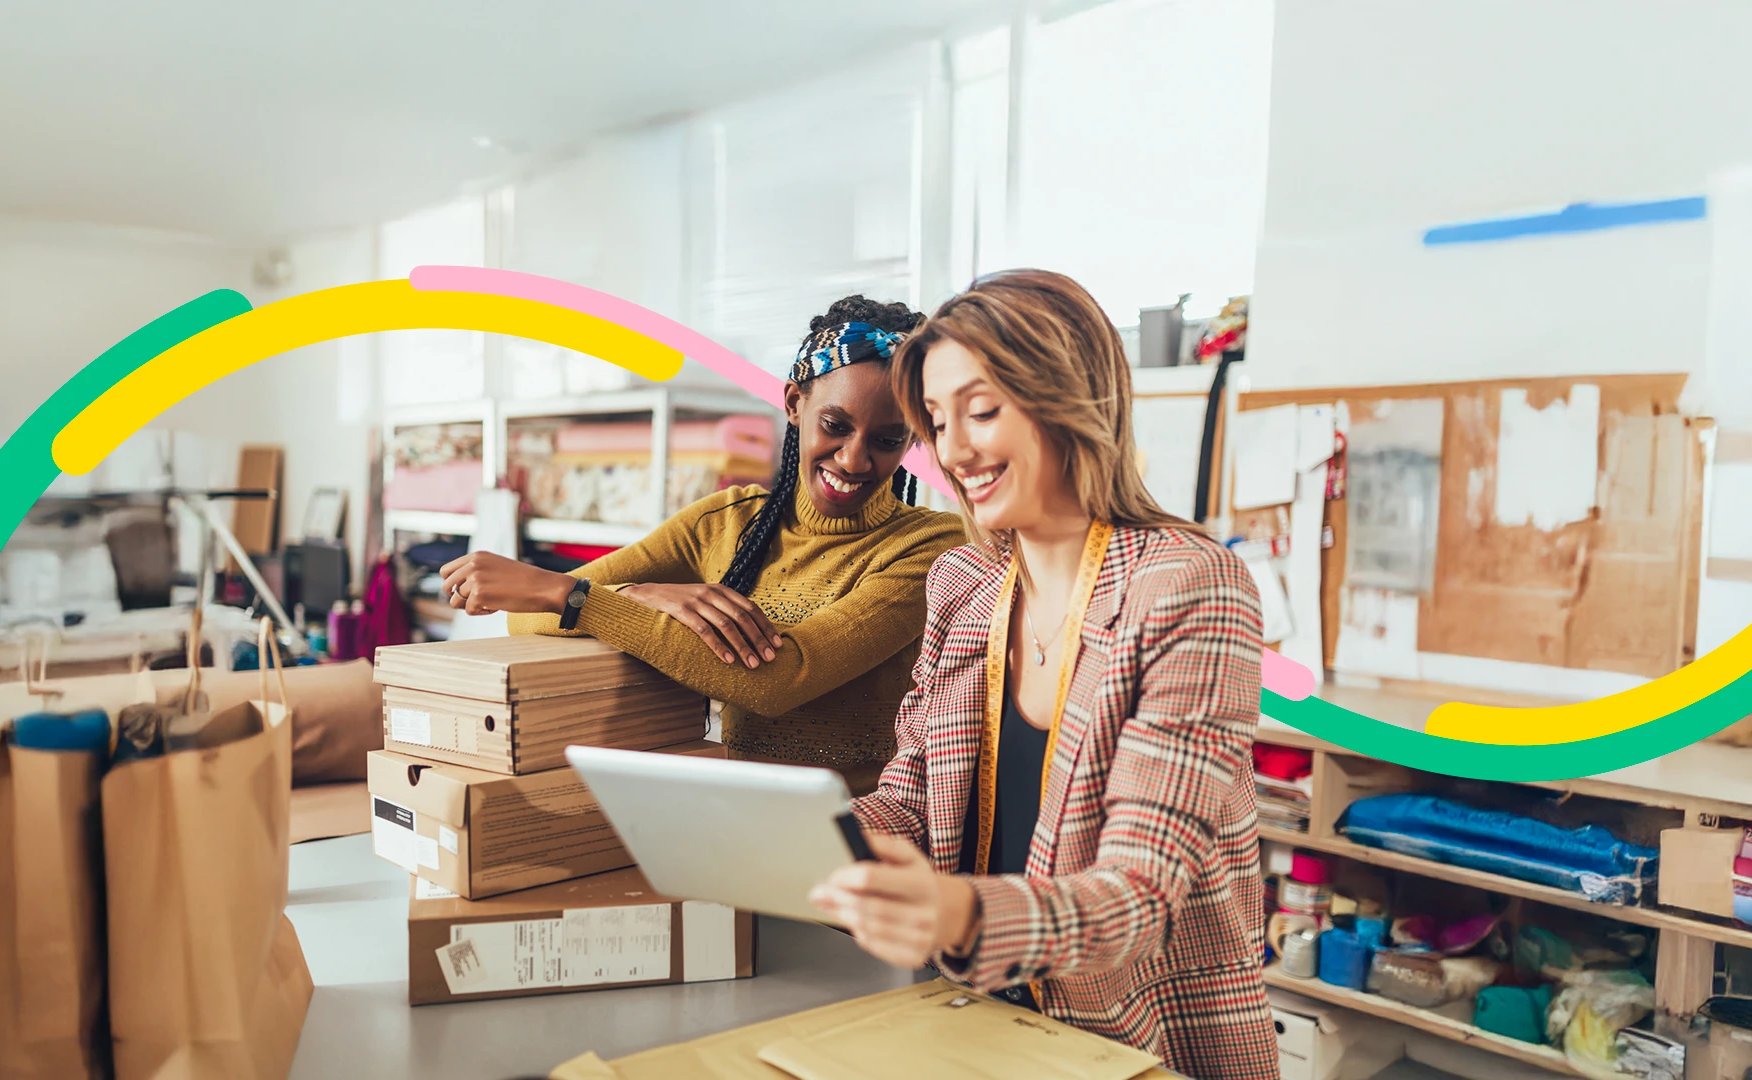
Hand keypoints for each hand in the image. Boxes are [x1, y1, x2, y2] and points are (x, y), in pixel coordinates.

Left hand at [438, 552, 575, 616]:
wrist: (545, 587)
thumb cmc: (524, 581)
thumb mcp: (497, 568)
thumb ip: (476, 572)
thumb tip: (453, 591)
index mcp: (477, 556)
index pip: (446, 571)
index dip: (453, 585)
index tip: (467, 592)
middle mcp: (473, 565)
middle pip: (446, 587)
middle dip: (459, 597)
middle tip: (478, 601)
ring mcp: (475, 579)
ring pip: (456, 601)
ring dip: (472, 606)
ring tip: (492, 602)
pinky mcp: (479, 594)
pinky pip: (469, 611)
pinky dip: (482, 613)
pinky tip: (498, 607)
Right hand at [620, 583, 782, 668]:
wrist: (646, 595)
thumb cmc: (680, 603)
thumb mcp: (705, 601)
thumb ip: (725, 610)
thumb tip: (751, 633)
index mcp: (721, 590)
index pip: (751, 608)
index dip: (766, 626)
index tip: (778, 645)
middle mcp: (712, 593)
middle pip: (743, 617)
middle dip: (759, 639)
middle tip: (769, 658)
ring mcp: (696, 601)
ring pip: (727, 625)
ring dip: (742, 646)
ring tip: (753, 664)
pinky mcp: (681, 611)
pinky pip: (704, 631)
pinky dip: (718, 646)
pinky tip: (728, 660)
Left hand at [808, 833, 978, 968]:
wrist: (950, 914)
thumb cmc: (920, 882)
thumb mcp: (909, 856)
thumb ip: (883, 844)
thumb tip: (858, 835)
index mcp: (920, 883)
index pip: (871, 877)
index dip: (845, 876)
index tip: (832, 875)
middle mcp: (923, 913)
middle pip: (866, 906)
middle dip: (836, 898)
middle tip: (818, 893)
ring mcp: (919, 938)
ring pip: (867, 928)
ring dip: (841, 915)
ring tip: (829, 905)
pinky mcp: (912, 957)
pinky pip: (873, 945)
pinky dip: (857, 932)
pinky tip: (852, 921)